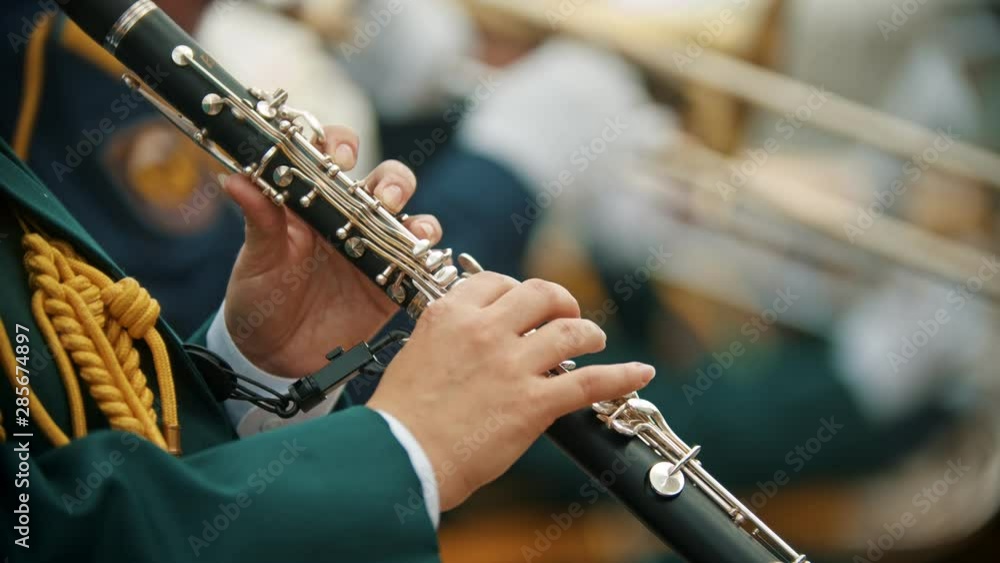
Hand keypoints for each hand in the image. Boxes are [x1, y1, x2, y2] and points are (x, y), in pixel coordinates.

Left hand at [223, 126, 440, 376]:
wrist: (273, 355)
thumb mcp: (257, 259)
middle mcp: (349, 218)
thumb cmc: (259, 297)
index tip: (341, 155)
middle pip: (385, 180)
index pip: (334, 156)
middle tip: (382, 198)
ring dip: (414, 214)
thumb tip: (234, 180)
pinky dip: (427, 254)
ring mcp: (374, 249)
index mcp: (313, 202)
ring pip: (408, 215)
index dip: (343, 144)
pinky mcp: (391, 282)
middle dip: (392, 181)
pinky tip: (420, 256)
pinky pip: (419, 260)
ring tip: (406, 226)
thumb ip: (258, 219)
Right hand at [368, 273, 655, 510]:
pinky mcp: (534, 402)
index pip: (495, 282)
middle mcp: (485, 330)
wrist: (401, 457)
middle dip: (560, 300)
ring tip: (595, 340)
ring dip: (589, 333)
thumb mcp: (416, 354)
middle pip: (540, 293)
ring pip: (570, 331)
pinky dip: (621, 376)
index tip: (523, 306)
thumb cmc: (402, 417)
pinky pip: (590, 382)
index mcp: (450, 315)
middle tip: (566, 314)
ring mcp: (513, 364)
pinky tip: (641, 373)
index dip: (516, 291)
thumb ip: (448, 337)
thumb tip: (471, 338)